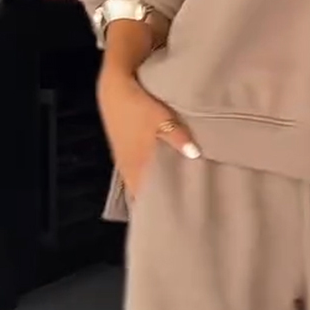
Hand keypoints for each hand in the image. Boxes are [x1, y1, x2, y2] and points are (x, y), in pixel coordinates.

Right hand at [97, 63, 199, 200]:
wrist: (113, 89)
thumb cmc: (137, 106)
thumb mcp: (161, 119)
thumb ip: (178, 138)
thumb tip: (196, 156)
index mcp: (136, 168)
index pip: (145, 201)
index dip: (158, 212)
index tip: (175, 220)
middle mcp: (129, 170)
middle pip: (145, 195)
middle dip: (161, 203)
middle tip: (184, 212)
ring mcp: (126, 162)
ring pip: (142, 184)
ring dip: (157, 191)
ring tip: (179, 199)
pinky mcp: (127, 153)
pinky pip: (141, 173)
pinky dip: (152, 178)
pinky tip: (167, 178)